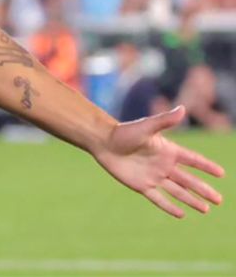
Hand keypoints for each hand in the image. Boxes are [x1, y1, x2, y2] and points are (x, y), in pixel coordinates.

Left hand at [93, 106, 224, 217]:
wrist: (103, 141)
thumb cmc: (125, 132)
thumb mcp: (147, 126)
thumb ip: (165, 120)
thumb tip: (182, 109)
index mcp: (168, 151)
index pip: (193, 160)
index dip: (207, 167)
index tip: (221, 174)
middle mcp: (163, 165)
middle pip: (189, 180)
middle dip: (204, 190)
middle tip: (219, 200)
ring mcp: (153, 176)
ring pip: (177, 191)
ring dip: (191, 200)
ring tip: (206, 209)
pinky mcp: (141, 185)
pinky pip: (159, 198)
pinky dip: (169, 206)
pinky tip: (182, 214)